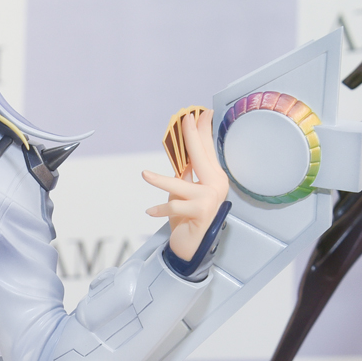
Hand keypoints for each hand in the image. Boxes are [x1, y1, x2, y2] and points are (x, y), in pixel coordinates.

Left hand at [142, 108, 228, 260]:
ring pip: (180, 184)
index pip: (208, 149)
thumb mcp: (185, 192)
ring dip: (160, 180)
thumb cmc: (188, 218)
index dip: (203, 131)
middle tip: (185, 120)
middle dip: (192, 136)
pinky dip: (160, 209)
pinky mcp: (201, 212)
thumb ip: (185, 174)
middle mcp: (216, 185)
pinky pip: (173, 206)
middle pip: (201, 156)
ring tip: (144, 175)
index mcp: (214, 177)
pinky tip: (150, 211)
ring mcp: (210, 198)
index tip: (199, 114)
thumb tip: (180, 155)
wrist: (192, 246)